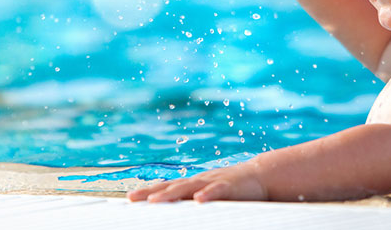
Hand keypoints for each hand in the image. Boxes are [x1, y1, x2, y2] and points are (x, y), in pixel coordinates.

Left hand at [126, 163, 266, 202]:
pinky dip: (208, 194)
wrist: (261, 175)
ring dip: (172, 193)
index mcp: (193, 184)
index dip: (149, 191)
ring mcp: (214, 181)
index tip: (130, 197)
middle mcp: (200, 180)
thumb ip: (193, 203)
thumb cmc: (233, 189)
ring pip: (190, 187)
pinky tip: (199, 200)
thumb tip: (176, 214)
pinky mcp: (230, 185)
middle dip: (151, 192)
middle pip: (172, 185)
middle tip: (132, 198)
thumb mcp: (209, 195)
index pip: (167, 186)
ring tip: (155, 200)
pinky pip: (218, 190)